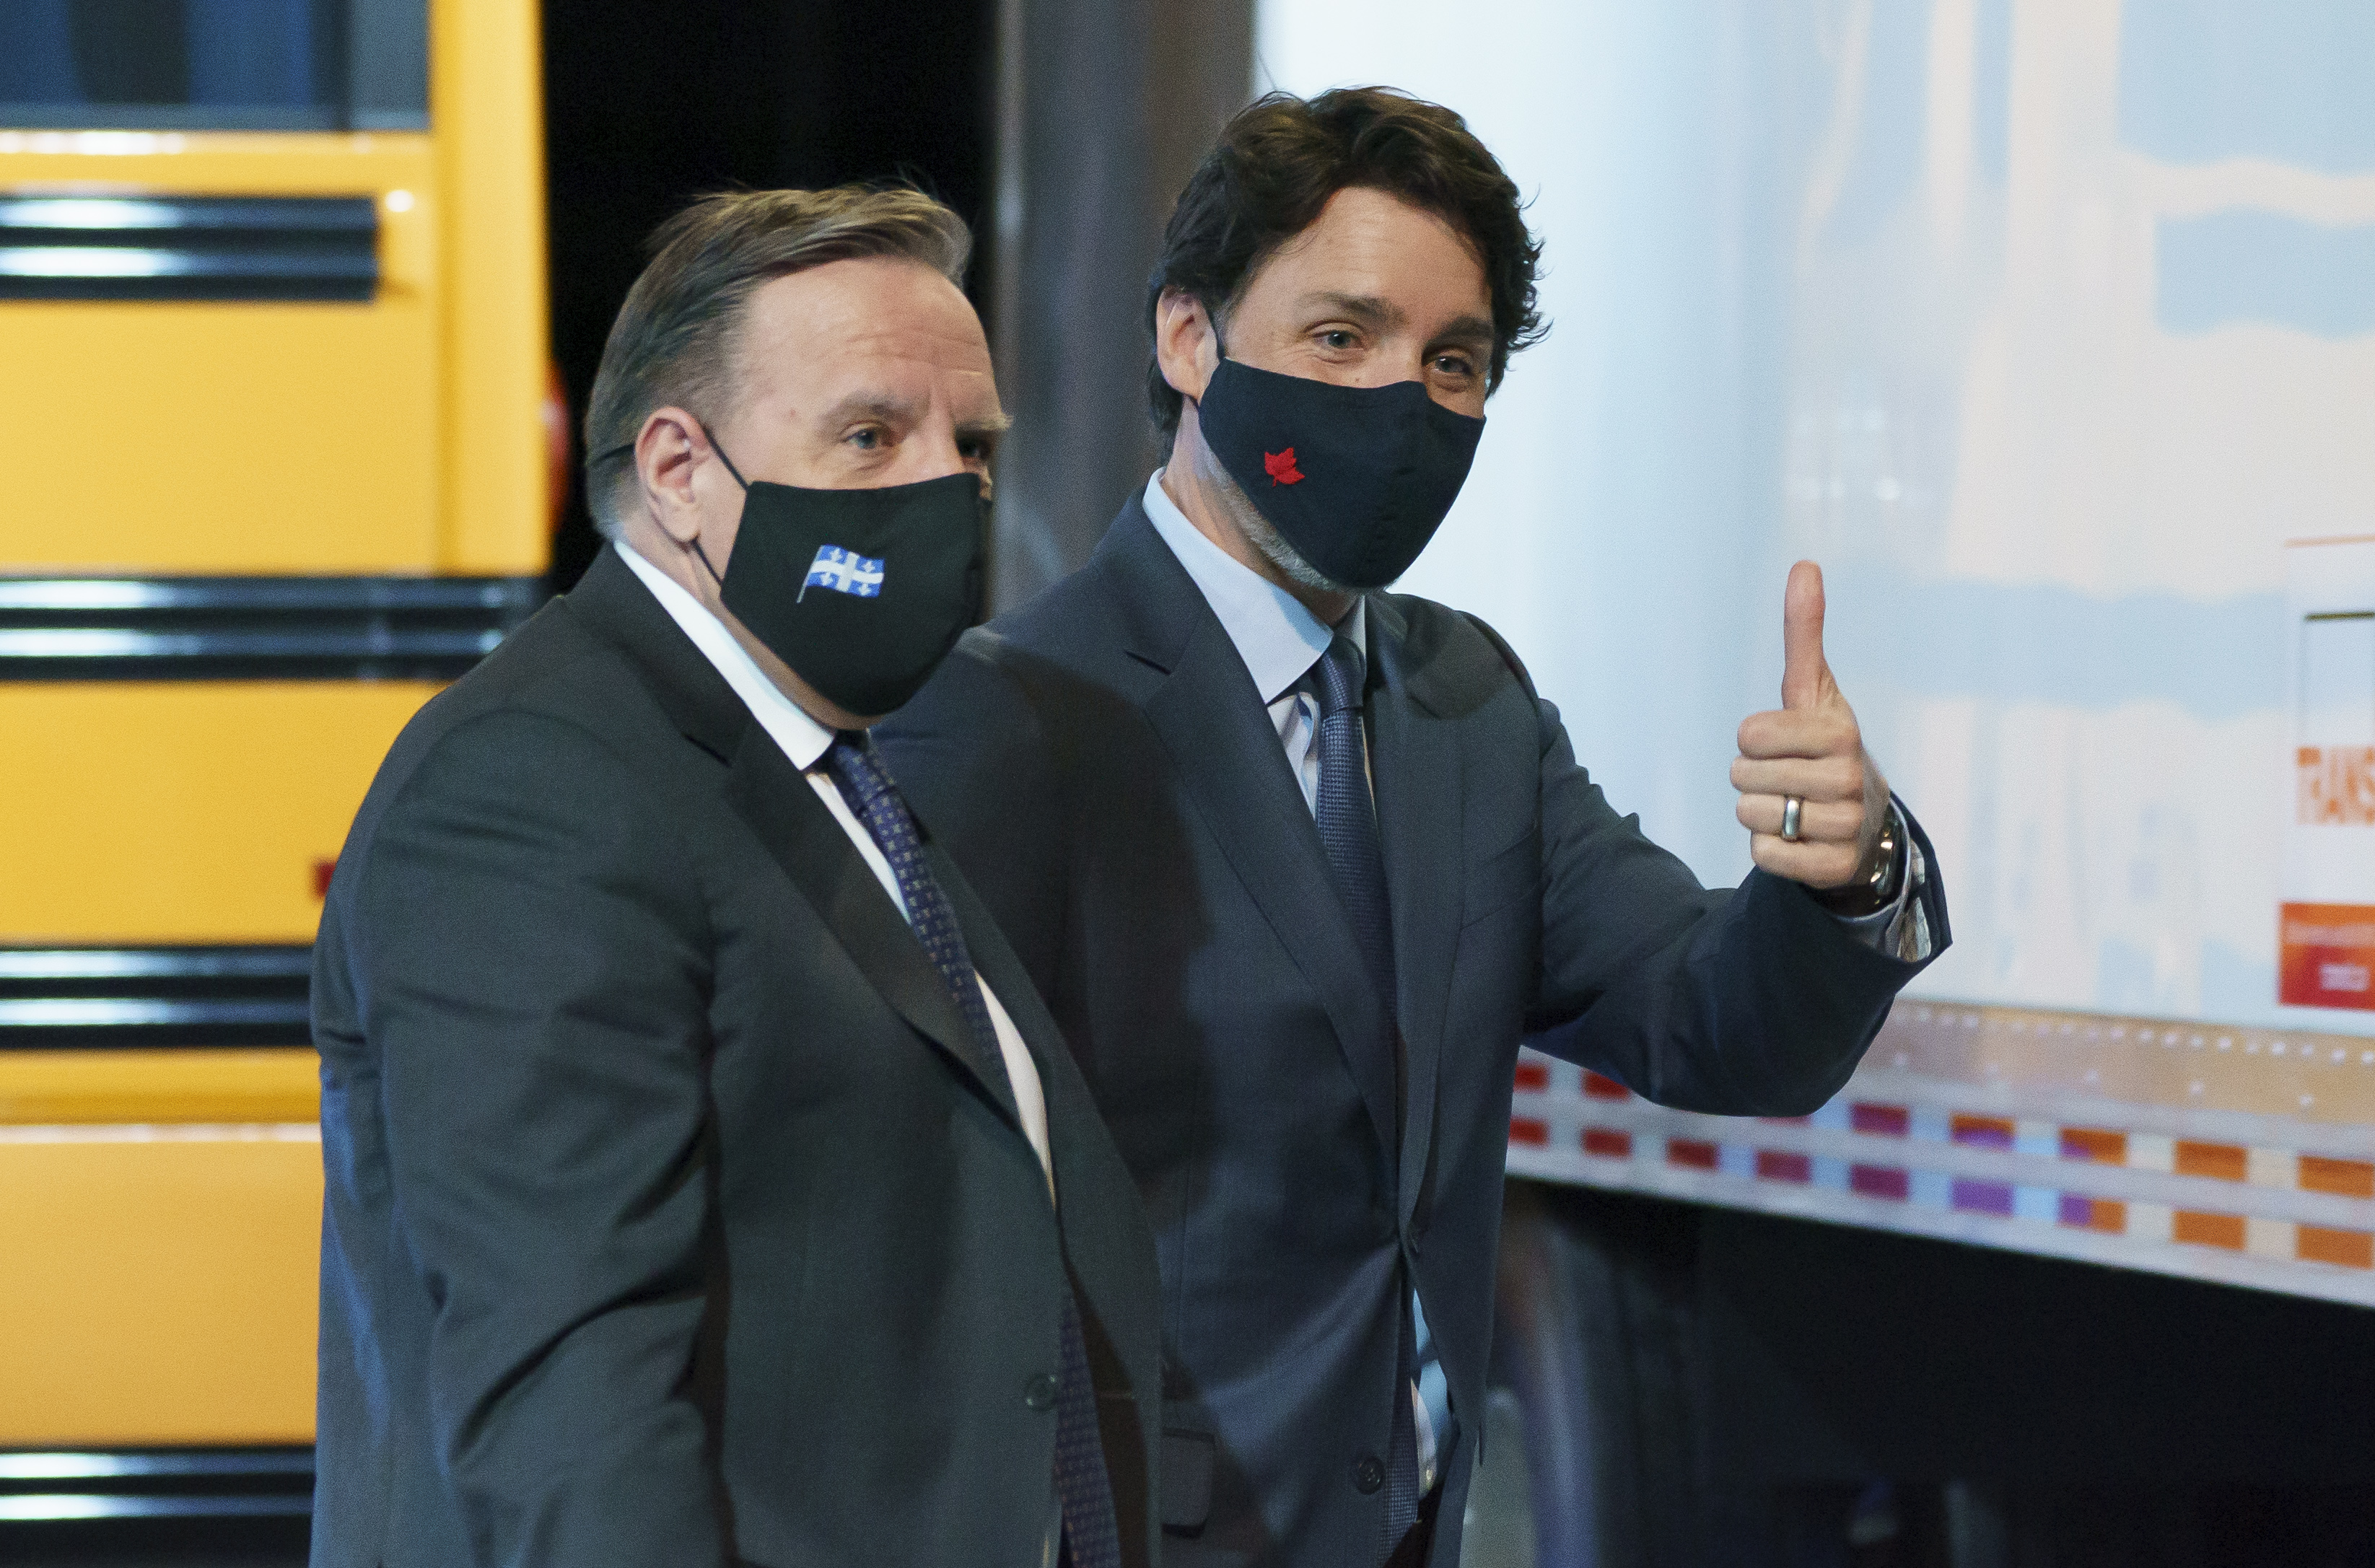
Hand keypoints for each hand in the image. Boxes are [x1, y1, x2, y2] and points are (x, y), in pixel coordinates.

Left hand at [1730, 561, 1888, 890]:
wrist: (1864, 822)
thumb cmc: (1824, 746)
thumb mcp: (1813, 690)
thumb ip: (1804, 632)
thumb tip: (1805, 565)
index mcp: (1839, 731)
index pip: (1748, 734)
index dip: (1752, 740)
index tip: (1782, 742)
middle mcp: (1847, 778)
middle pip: (1742, 776)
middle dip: (1753, 777)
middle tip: (1787, 778)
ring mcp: (1844, 825)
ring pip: (1750, 817)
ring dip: (1760, 813)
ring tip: (1794, 807)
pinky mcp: (1831, 867)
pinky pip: (1763, 856)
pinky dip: (1769, 849)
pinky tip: (1798, 838)